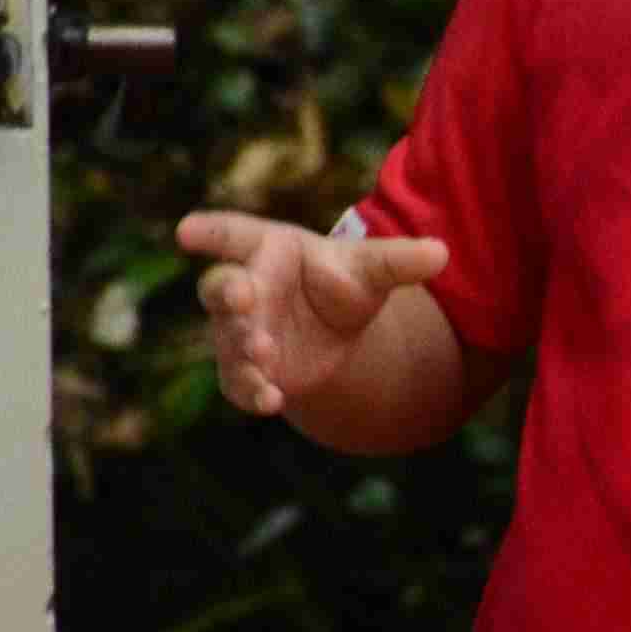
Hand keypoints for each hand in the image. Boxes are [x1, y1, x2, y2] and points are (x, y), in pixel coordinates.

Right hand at [175, 210, 447, 418]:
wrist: (337, 332)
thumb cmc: (341, 285)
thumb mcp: (371, 271)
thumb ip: (399, 261)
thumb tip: (443, 253)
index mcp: (267, 250)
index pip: (233, 234)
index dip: (210, 232)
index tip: (188, 231)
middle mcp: (244, 288)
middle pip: (220, 287)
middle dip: (227, 293)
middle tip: (241, 298)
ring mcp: (239, 331)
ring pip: (228, 339)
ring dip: (242, 347)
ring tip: (264, 353)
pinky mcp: (247, 370)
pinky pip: (239, 382)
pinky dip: (253, 392)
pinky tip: (272, 400)